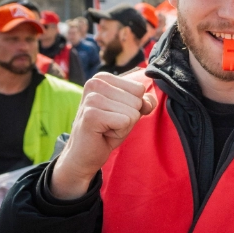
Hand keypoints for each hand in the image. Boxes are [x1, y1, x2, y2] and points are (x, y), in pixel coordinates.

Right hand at [51, 73, 156, 199]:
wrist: (84, 155)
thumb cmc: (107, 131)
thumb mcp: (130, 112)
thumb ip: (144, 102)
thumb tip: (149, 102)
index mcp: (102, 78)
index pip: (139, 89)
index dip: (134, 106)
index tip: (115, 114)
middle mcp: (94, 83)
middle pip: (137, 100)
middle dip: (129, 117)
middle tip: (110, 123)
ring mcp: (91, 98)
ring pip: (133, 112)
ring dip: (124, 126)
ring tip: (106, 128)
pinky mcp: (91, 115)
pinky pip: (126, 121)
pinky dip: (119, 132)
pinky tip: (103, 133)